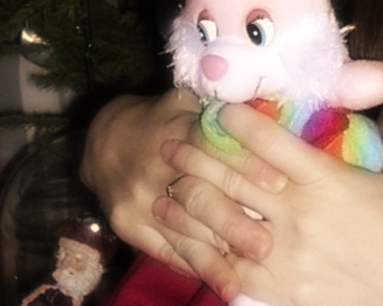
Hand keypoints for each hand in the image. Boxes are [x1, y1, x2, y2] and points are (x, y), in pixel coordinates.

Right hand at [80, 89, 283, 297]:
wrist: (104, 141)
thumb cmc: (160, 119)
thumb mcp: (184, 101)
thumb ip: (219, 109)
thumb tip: (266, 112)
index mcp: (175, 129)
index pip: (213, 147)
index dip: (246, 164)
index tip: (279, 182)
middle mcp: (156, 167)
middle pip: (198, 197)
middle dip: (233, 222)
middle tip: (266, 244)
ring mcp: (140, 200)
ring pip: (183, 231)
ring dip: (216, 256)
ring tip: (245, 277)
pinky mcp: (131, 226)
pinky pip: (164, 250)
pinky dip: (193, 266)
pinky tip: (217, 282)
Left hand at [175, 103, 382, 305]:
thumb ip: (373, 141)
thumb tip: (349, 118)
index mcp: (326, 177)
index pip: (266, 139)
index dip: (235, 119)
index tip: (215, 107)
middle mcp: (299, 213)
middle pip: (234, 176)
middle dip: (197, 155)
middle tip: (170, 141)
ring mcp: (289, 256)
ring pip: (224, 222)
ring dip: (190, 202)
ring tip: (166, 189)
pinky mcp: (286, 291)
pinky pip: (235, 270)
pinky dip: (206, 255)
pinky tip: (187, 245)